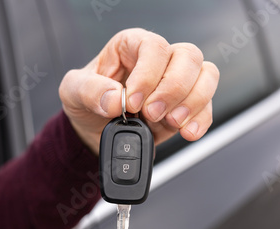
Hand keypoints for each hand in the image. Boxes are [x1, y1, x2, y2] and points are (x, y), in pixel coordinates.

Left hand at [59, 28, 219, 154]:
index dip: (148, 74)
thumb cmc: (87, 100)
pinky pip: (206, 106)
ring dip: (192, 102)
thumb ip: (90, 91)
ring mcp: (175, 83)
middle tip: (152, 113)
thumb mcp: (73, 91)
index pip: (153, 47)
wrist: (94, 130)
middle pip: (187, 57)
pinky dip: (200, 120)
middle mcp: (158, 61)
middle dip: (173, 89)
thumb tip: (115, 99)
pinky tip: (187, 132)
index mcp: (131, 46)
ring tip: (171, 122)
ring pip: (206, 76)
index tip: (133, 101)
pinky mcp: (184, 106)